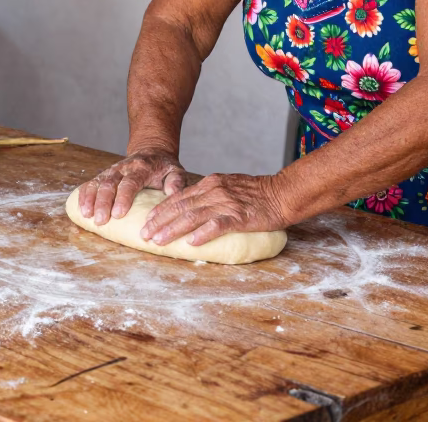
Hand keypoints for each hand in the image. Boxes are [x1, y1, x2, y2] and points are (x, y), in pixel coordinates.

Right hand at [76, 144, 186, 225]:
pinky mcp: (104, 175)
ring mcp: (112, 171)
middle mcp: (124, 168)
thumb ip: (176, 182)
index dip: (123, 198)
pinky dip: (84, 195)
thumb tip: (173, 193)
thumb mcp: (175, 171)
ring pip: (97, 183)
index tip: (118, 214)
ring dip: (90, 199)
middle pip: (110, 184)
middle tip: (101, 220)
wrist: (152, 152)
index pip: (130, 182)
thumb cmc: (164, 168)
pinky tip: (80, 208)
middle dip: (104, 202)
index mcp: (141, 168)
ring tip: (86, 215)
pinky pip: (90, 184)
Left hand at [140, 173, 289, 247]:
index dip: (161, 210)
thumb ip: (209, 195)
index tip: (147, 221)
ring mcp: (226, 203)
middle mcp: (214, 191)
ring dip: (174, 230)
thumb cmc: (256, 194)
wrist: (282, 194)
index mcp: (210, 183)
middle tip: (145, 234)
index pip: (178, 197)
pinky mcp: (239, 217)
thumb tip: (190, 207)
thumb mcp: (228, 186)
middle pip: (180, 207)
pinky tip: (191, 243)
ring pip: (193, 217)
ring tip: (160, 241)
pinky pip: (217, 226)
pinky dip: (202, 234)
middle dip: (160, 222)